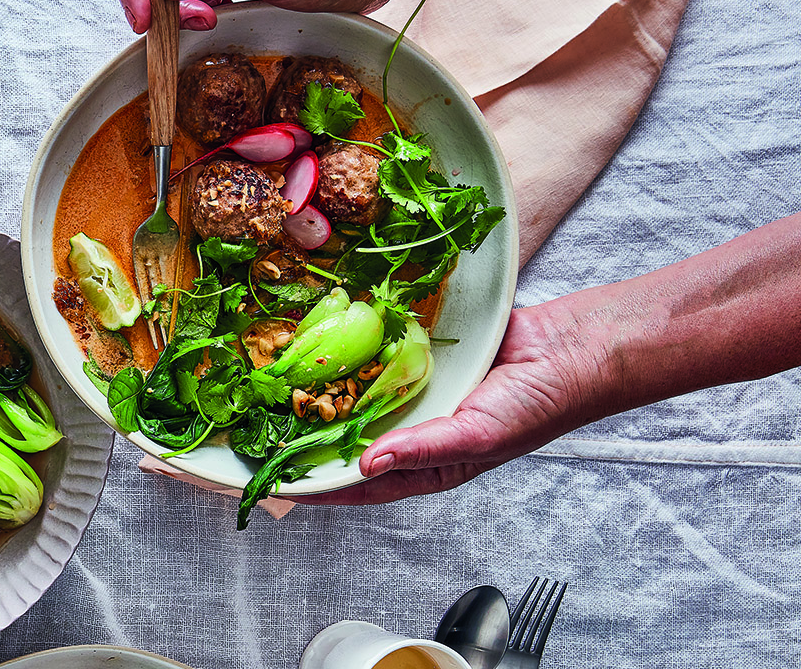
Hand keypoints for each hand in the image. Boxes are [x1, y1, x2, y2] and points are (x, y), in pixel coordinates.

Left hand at [296, 304, 607, 504]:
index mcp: (422, 464)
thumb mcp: (478, 436)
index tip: (268, 479)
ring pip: (353, 395)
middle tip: (255, 429)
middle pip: (345, 438)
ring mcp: (410, 391)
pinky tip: (319, 341)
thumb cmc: (536, 406)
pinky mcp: (415, 355)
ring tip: (275, 386)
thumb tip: (369, 462)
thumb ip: (424, 449)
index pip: (354, 482)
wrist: (569, 348)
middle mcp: (410, 429)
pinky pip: (374, 356)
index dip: (312, 483)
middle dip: (304, 435)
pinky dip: (350, 352)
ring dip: (321, 390)